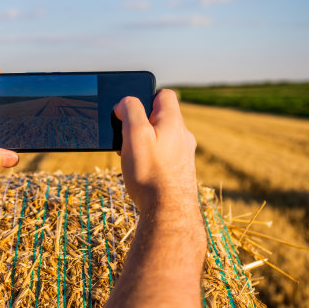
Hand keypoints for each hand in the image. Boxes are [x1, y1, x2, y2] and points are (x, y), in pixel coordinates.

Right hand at [113, 90, 200, 228]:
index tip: (129, 112)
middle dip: (140, 123)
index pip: (163, 95)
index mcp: (173, 121)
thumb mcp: (135, 135)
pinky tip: (141, 172)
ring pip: (161, 138)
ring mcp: (183, 154)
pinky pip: (163, 156)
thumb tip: (125, 102)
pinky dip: (151, 158)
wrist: (169, 212)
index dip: (143, 97)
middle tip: (125, 137)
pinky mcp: (180, 171)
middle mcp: (183, 136)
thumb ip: (131, 111)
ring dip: (144, 143)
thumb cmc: (150, 173)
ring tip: (131, 157)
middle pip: (160, 117)